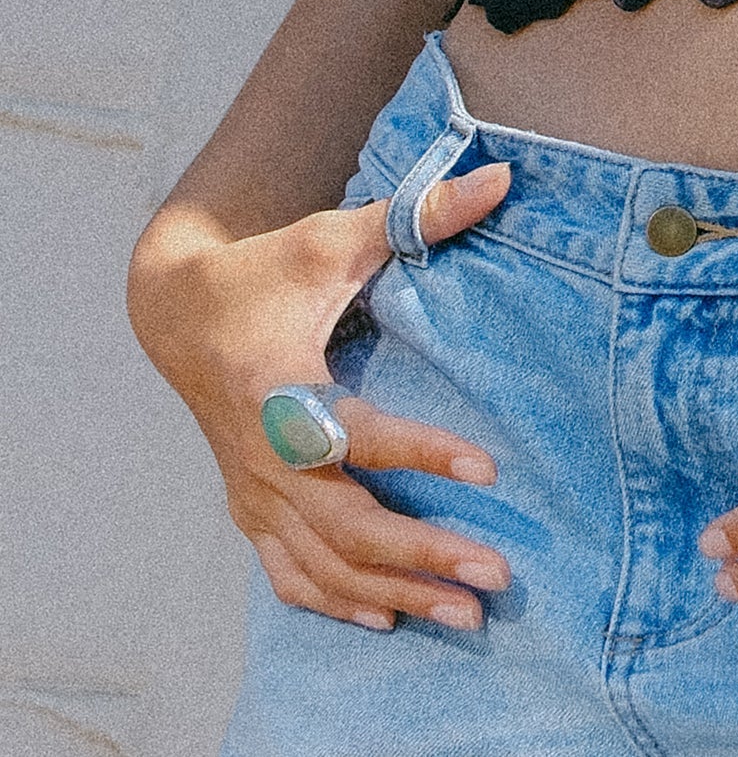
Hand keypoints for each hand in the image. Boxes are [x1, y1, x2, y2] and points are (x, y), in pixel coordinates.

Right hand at [127, 167, 515, 633]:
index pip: (356, 435)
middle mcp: (262, 454)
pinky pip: (289, 574)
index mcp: (278, 387)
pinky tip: (389, 618)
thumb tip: (502, 178)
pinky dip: (338, 601)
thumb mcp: (333, 237)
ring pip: (324, 564)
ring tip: (467, 615)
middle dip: (422, 556)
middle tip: (496, 576)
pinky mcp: (250, 507)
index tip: (489, 471)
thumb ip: (418, 213)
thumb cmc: (266, 270)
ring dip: (395, 592)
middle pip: (345, 526)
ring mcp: (253, 490)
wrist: (178, 312)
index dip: (421, 453)